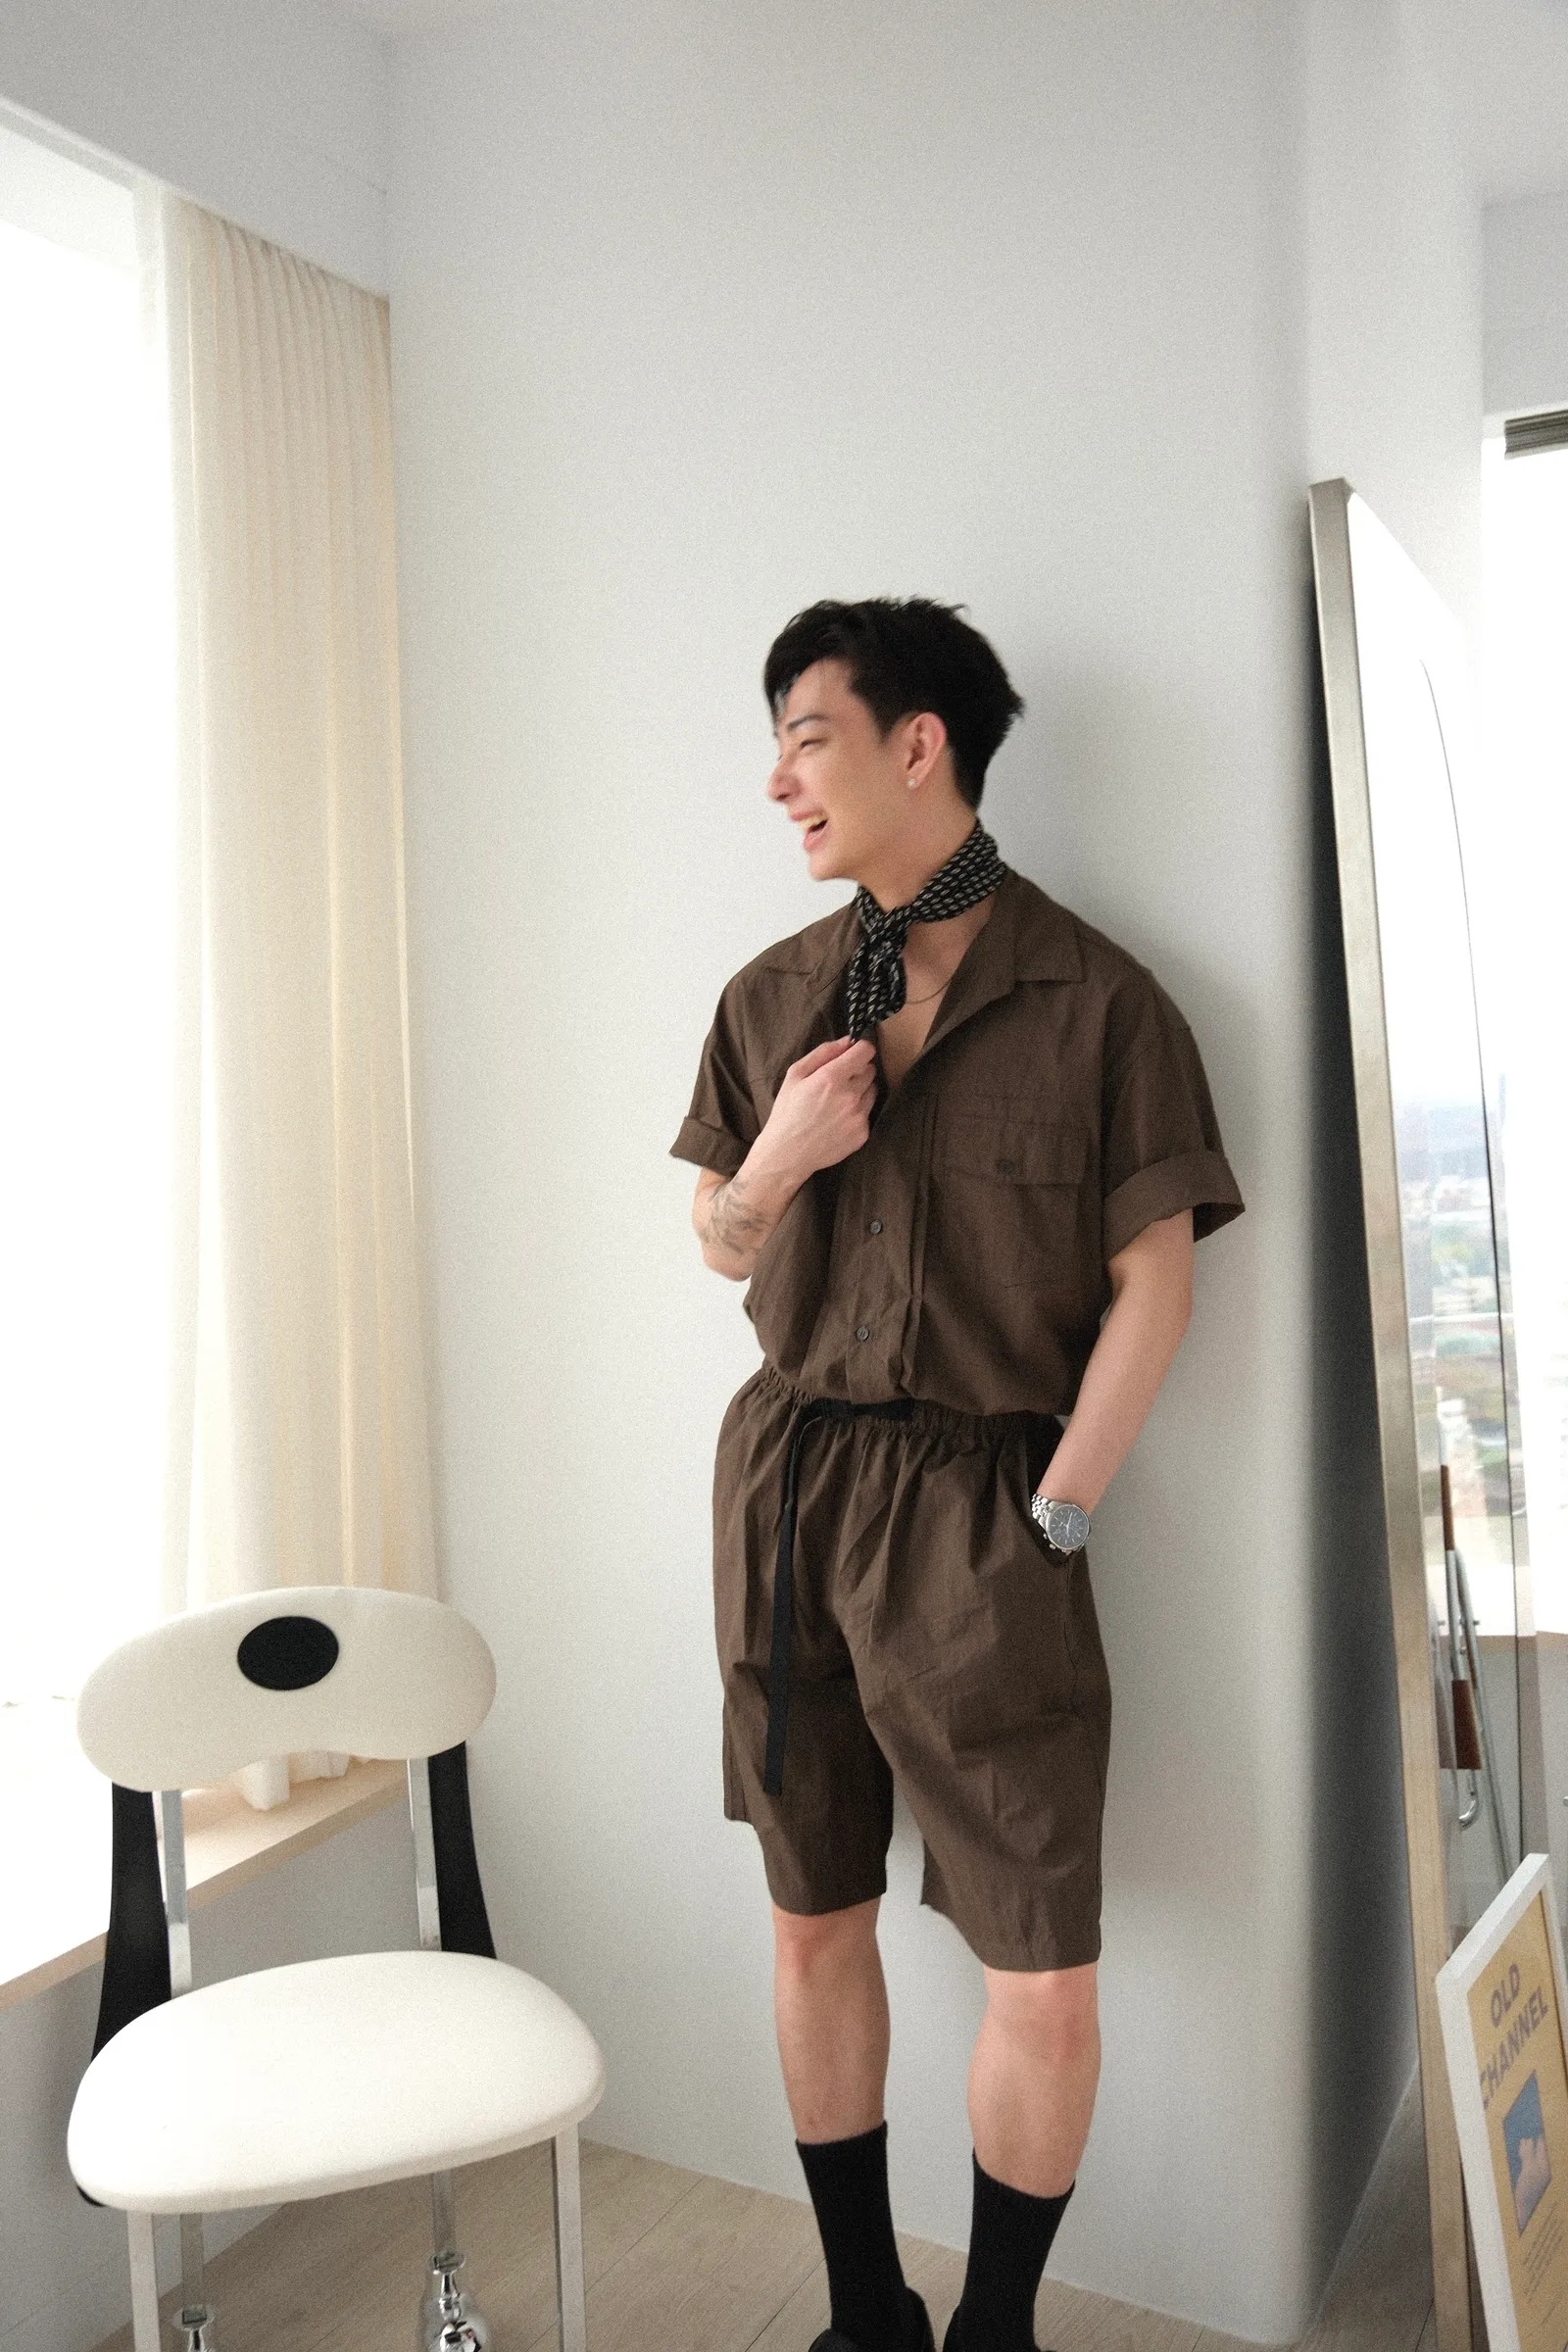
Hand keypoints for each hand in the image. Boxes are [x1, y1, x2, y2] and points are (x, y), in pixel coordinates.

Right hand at [755, 1036, 876, 1183]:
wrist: (788, 1154)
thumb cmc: (787, 1112)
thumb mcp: (795, 1075)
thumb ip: (823, 1053)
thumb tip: (848, 1041)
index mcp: (831, 1078)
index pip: (865, 1052)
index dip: (860, 1050)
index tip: (852, 1055)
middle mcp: (850, 1096)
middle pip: (870, 1070)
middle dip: (858, 1071)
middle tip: (838, 1082)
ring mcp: (859, 1116)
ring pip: (872, 1090)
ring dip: (861, 1090)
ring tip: (838, 1101)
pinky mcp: (863, 1133)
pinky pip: (868, 1112)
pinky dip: (858, 1111)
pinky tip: (839, 1118)